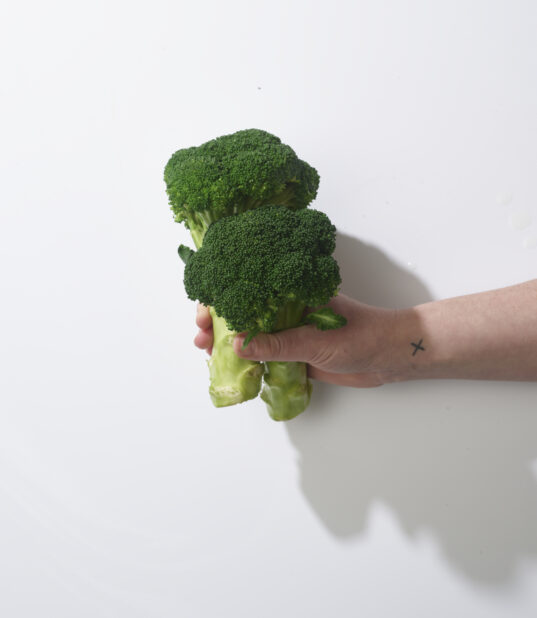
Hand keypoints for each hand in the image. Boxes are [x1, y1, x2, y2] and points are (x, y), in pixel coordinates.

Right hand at [194, 295, 396, 387]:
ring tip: (207, 353)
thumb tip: (237, 346)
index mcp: (291, 293)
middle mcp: (286, 311)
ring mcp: (290, 333)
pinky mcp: (296, 355)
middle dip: (217, 323)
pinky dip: (248, 363)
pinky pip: (266, 357)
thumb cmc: (361, 335)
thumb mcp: (316, 339)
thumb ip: (278, 344)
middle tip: (199, 337)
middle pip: (243, 313)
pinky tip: (233, 368)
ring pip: (251, 336)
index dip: (221, 300)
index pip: (248, 290)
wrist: (389, 357)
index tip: (204, 314)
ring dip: (228, 344)